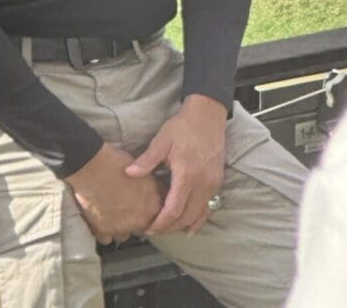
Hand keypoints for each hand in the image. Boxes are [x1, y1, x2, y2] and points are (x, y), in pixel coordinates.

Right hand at [66, 143, 164, 243]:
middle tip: (126, 203)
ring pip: (125, 234)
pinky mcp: (104, 231)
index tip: (143, 203)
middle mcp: (139, 220)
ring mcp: (121, 228)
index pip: (159, 215)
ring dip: (121, 225)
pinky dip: (104, 229)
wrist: (90, 165)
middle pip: (142, 226)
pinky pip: (107, 237)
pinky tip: (101, 215)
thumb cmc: (114, 163)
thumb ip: (152, 186)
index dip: (149, 208)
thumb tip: (153, 191)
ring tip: (113, 209)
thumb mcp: (142, 170)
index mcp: (151, 205)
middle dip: (136, 218)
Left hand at [125, 94, 226, 235]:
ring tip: (166, 228)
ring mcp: (212, 185)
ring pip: (198, 215)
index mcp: (186, 175)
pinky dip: (199, 220)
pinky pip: (208, 208)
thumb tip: (129, 173)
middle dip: (169, 228)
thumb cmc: (182, 127)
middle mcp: (202, 184)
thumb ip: (147, 160)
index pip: (173, 210)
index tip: (148, 229)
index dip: (160, 223)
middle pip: (185, 217)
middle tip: (153, 230)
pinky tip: (190, 228)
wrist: (207, 116)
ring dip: (182, 225)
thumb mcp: (162, 141)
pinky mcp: (217, 182)